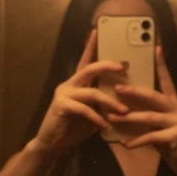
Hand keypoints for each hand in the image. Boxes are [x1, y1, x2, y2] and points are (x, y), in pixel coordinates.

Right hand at [30, 30, 128, 156]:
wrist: (52, 144)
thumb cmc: (73, 128)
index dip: (90, 45)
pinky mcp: (61, 106)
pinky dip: (97, 117)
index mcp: (76, 84)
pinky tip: (105, 125)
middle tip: (124, 66)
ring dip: (110, 102)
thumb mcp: (92, 113)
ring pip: (92, 92)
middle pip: (89, 68)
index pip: (84, 61)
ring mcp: (63, 94)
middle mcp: (68, 85)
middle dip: (107, 65)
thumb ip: (101, 104)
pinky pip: (84, 109)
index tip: (97, 31)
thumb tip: (122, 99)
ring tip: (124, 111)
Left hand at [106, 43, 176, 175]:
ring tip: (112, 118)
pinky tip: (125, 143)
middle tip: (116, 88)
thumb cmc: (171, 143)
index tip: (156, 47)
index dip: (162, 64)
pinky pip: (151, 137)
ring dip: (128, 119)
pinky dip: (136, 141)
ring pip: (149, 117)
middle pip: (154, 96)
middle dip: (134, 91)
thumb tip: (126, 107)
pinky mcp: (176, 138)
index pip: (167, 80)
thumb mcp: (161, 126)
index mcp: (174, 103)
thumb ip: (150, 115)